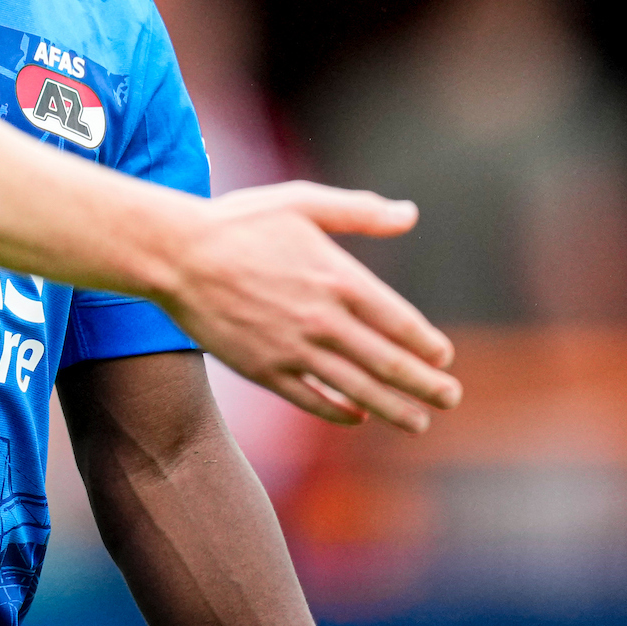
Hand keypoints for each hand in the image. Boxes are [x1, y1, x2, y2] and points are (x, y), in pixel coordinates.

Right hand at [163, 182, 460, 433]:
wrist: (175, 255)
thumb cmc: (237, 223)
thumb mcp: (300, 202)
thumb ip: (359, 211)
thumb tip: (411, 214)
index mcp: (339, 279)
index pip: (402, 324)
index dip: (428, 346)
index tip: (442, 357)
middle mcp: (324, 320)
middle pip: (390, 365)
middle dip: (427, 387)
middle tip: (451, 398)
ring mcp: (294, 350)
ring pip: (359, 391)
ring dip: (395, 410)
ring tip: (418, 423)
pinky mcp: (264, 370)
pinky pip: (313, 400)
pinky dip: (340, 413)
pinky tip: (356, 417)